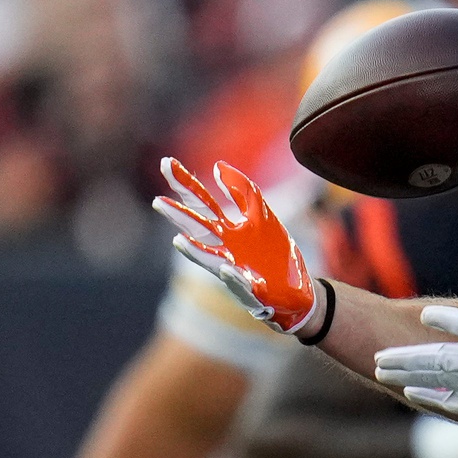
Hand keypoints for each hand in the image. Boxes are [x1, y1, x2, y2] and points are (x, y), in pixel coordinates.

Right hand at [152, 157, 315, 333]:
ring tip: (178, 239)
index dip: (185, 184)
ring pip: (212, 261)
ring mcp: (237, 272)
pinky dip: (234, 279)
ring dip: (195, 252)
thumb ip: (243, 193)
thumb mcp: (263, 218)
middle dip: (180, 217)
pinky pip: (243, 287)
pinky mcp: (255, 293)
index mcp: (228, 231)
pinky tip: (227, 270)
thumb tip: (218, 166)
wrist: (298, 291)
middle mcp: (226, 250)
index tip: (167, 163)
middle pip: (200, 230)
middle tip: (158, 202)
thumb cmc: (274, 254)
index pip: (203, 203)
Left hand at [375, 248, 457, 436]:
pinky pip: (453, 403)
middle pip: (443, 361)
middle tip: (380, 356)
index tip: (423, 313)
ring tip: (383, 371)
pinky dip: (430, 397)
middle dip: (409, 359)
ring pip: (441, 383)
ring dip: (410, 377)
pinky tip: (409, 391)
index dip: (449, 321)